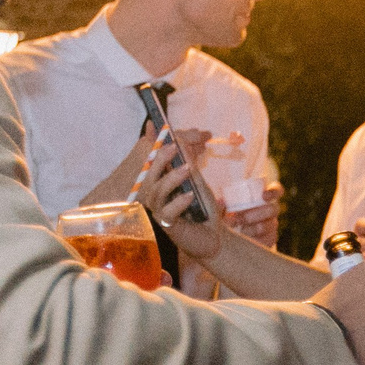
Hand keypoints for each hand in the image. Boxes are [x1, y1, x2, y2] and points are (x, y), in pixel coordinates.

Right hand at [131, 128, 226, 263]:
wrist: (215, 236)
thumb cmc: (203, 209)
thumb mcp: (198, 182)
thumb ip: (188, 165)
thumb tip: (180, 142)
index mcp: (161, 185)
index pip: (152, 165)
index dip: (152, 147)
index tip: (156, 128)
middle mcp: (156, 198)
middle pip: (149, 178)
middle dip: (160, 160)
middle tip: (173, 147)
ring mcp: (160, 213)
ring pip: (156, 193)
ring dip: (171, 179)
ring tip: (187, 170)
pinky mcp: (168, 226)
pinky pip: (167, 212)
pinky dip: (178, 202)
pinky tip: (190, 196)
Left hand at [224, 181, 281, 250]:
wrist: (232, 232)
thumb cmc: (230, 213)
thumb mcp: (226, 207)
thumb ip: (223, 204)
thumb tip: (220, 202)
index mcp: (264, 197)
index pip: (276, 190)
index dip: (273, 192)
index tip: (263, 196)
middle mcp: (271, 209)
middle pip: (272, 209)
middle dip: (254, 214)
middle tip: (237, 219)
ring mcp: (272, 224)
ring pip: (267, 226)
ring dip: (251, 229)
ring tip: (237, 231)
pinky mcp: (270, 238)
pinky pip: (267, 240)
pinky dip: (254, 241)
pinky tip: (244, 241)